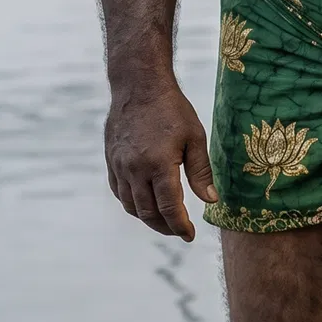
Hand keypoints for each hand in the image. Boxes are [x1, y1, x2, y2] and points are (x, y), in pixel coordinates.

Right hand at [105, 77, 216, 239]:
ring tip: (165, 220)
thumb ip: (201, 172)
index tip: (190, 235)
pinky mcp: (111, 161)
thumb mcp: (195, 137)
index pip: (170, 209)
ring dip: (148, 218)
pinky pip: (119, 192)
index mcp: (159, 165)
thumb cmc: (172, 109)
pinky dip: (132, 204)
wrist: (139, 86)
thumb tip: (210, 200)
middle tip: (180, 231)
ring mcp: (119, 166)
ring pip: (131, 206)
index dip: (181, 227)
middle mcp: (135, 169)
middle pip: (148, 213)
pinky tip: (145, 203)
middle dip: (166, 227)